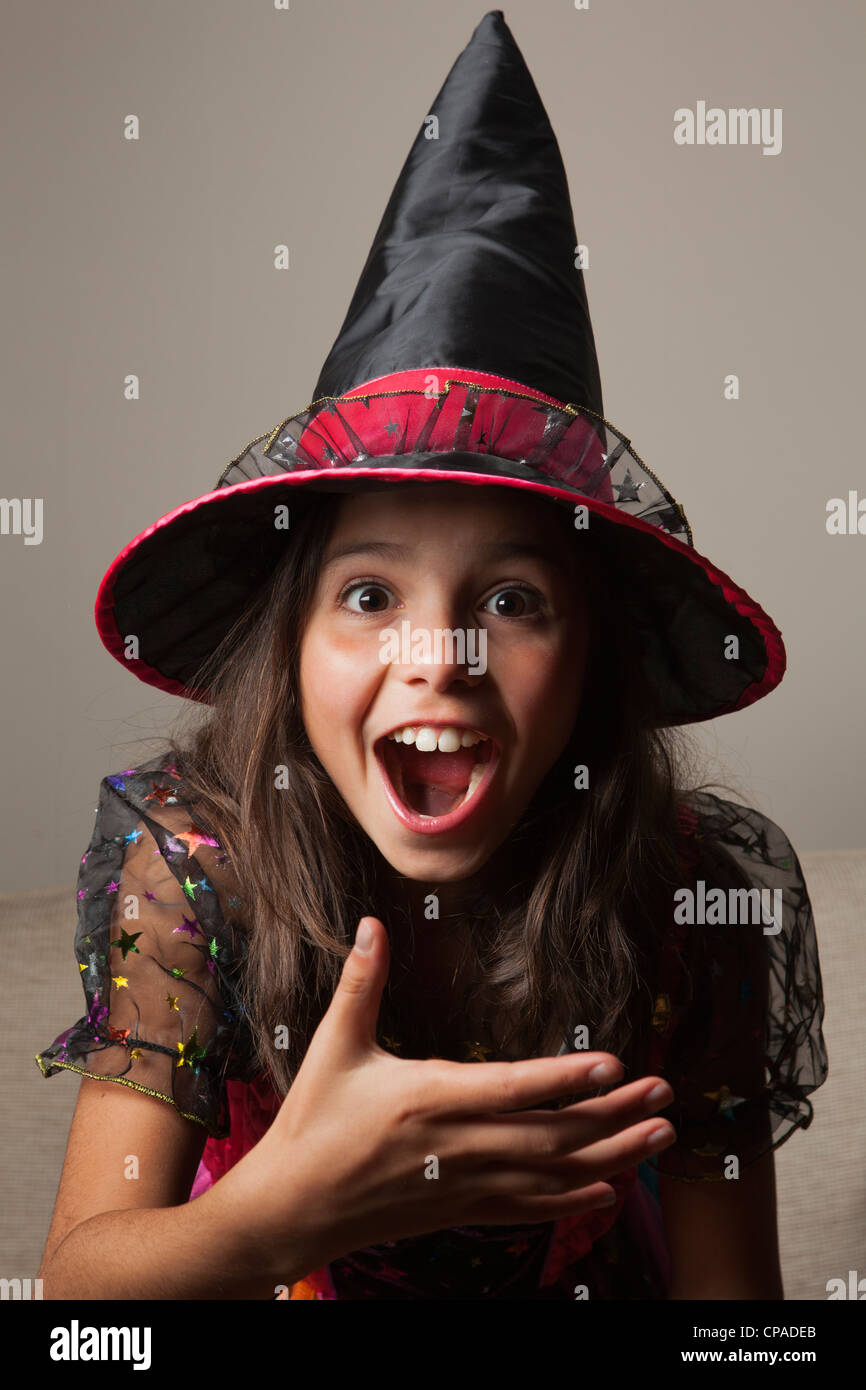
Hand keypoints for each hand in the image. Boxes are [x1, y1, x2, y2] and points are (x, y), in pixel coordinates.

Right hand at [253, 916, 675, 1267]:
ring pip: (552, 1174)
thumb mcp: (335, 1046)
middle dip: (614, 1115)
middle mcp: (457, 1146)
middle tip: (666, 1095)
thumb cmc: (313, 1122)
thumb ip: (361, 983)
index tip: (615, 1064)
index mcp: (429, 1098)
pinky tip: (611, 1189)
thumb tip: (371, 923)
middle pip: (550, 1134)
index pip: (513, 1088)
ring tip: (661, 1137)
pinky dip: (573, 1199)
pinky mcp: (461, 1210)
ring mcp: (464, 1185)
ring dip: (613, 1155)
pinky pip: (530, 1209)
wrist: (292, 1208)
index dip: (566, 1079)